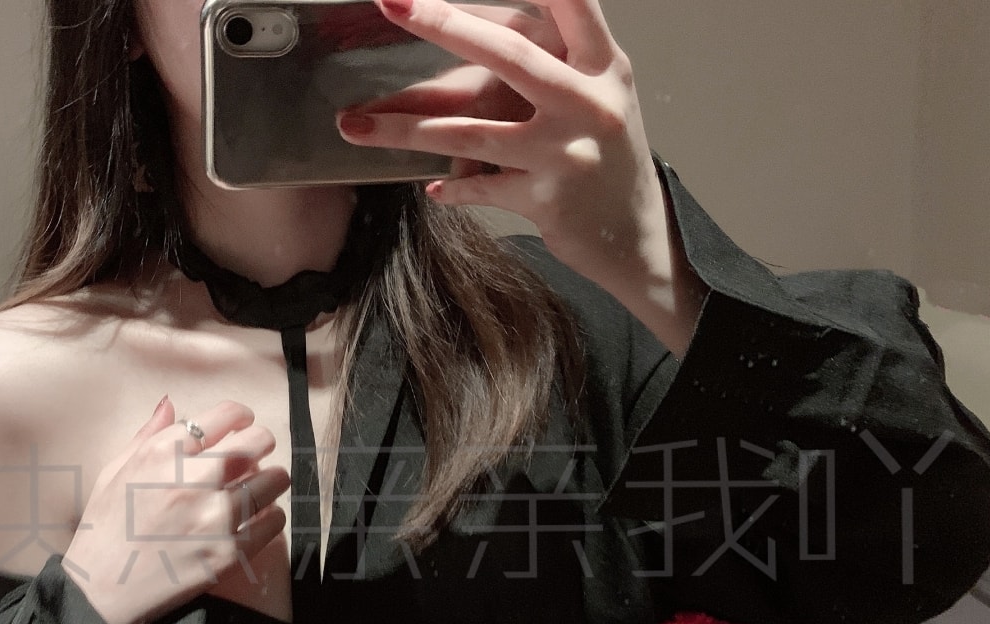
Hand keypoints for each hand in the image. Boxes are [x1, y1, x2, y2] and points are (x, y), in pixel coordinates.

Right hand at [64, 398, 289, 623]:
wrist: (101, 589)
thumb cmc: (105, 527)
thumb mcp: (115, 471)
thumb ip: (147, 435)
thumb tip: (171, 402)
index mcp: (163, 454)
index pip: (225, 415)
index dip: (242, 416)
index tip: (244, 425)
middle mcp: (192, 480)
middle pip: (257, 442)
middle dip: (262, 443)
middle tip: (257, 454)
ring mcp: (214, 518)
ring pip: (274, 480)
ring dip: (272, 479)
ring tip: (262, 486)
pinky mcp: (229, 553)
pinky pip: (273, 522)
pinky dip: (272, 516)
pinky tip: (258, 517)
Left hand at [333, 0, 672, 290]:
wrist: (636, 235)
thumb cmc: (606, 155)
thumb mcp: (600, 94)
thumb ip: (559, 56)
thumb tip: (475, 27)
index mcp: (604, 67)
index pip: (574, 4)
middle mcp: (588, 104)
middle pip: (507, 55)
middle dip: (444, 24)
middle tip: (392, 3)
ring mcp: (564, 154)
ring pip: (469, 134)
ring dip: (405, 128)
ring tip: (353, 123)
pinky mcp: (544, 200)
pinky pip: (478, 188)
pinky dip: (451, 187)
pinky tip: (432, 186)